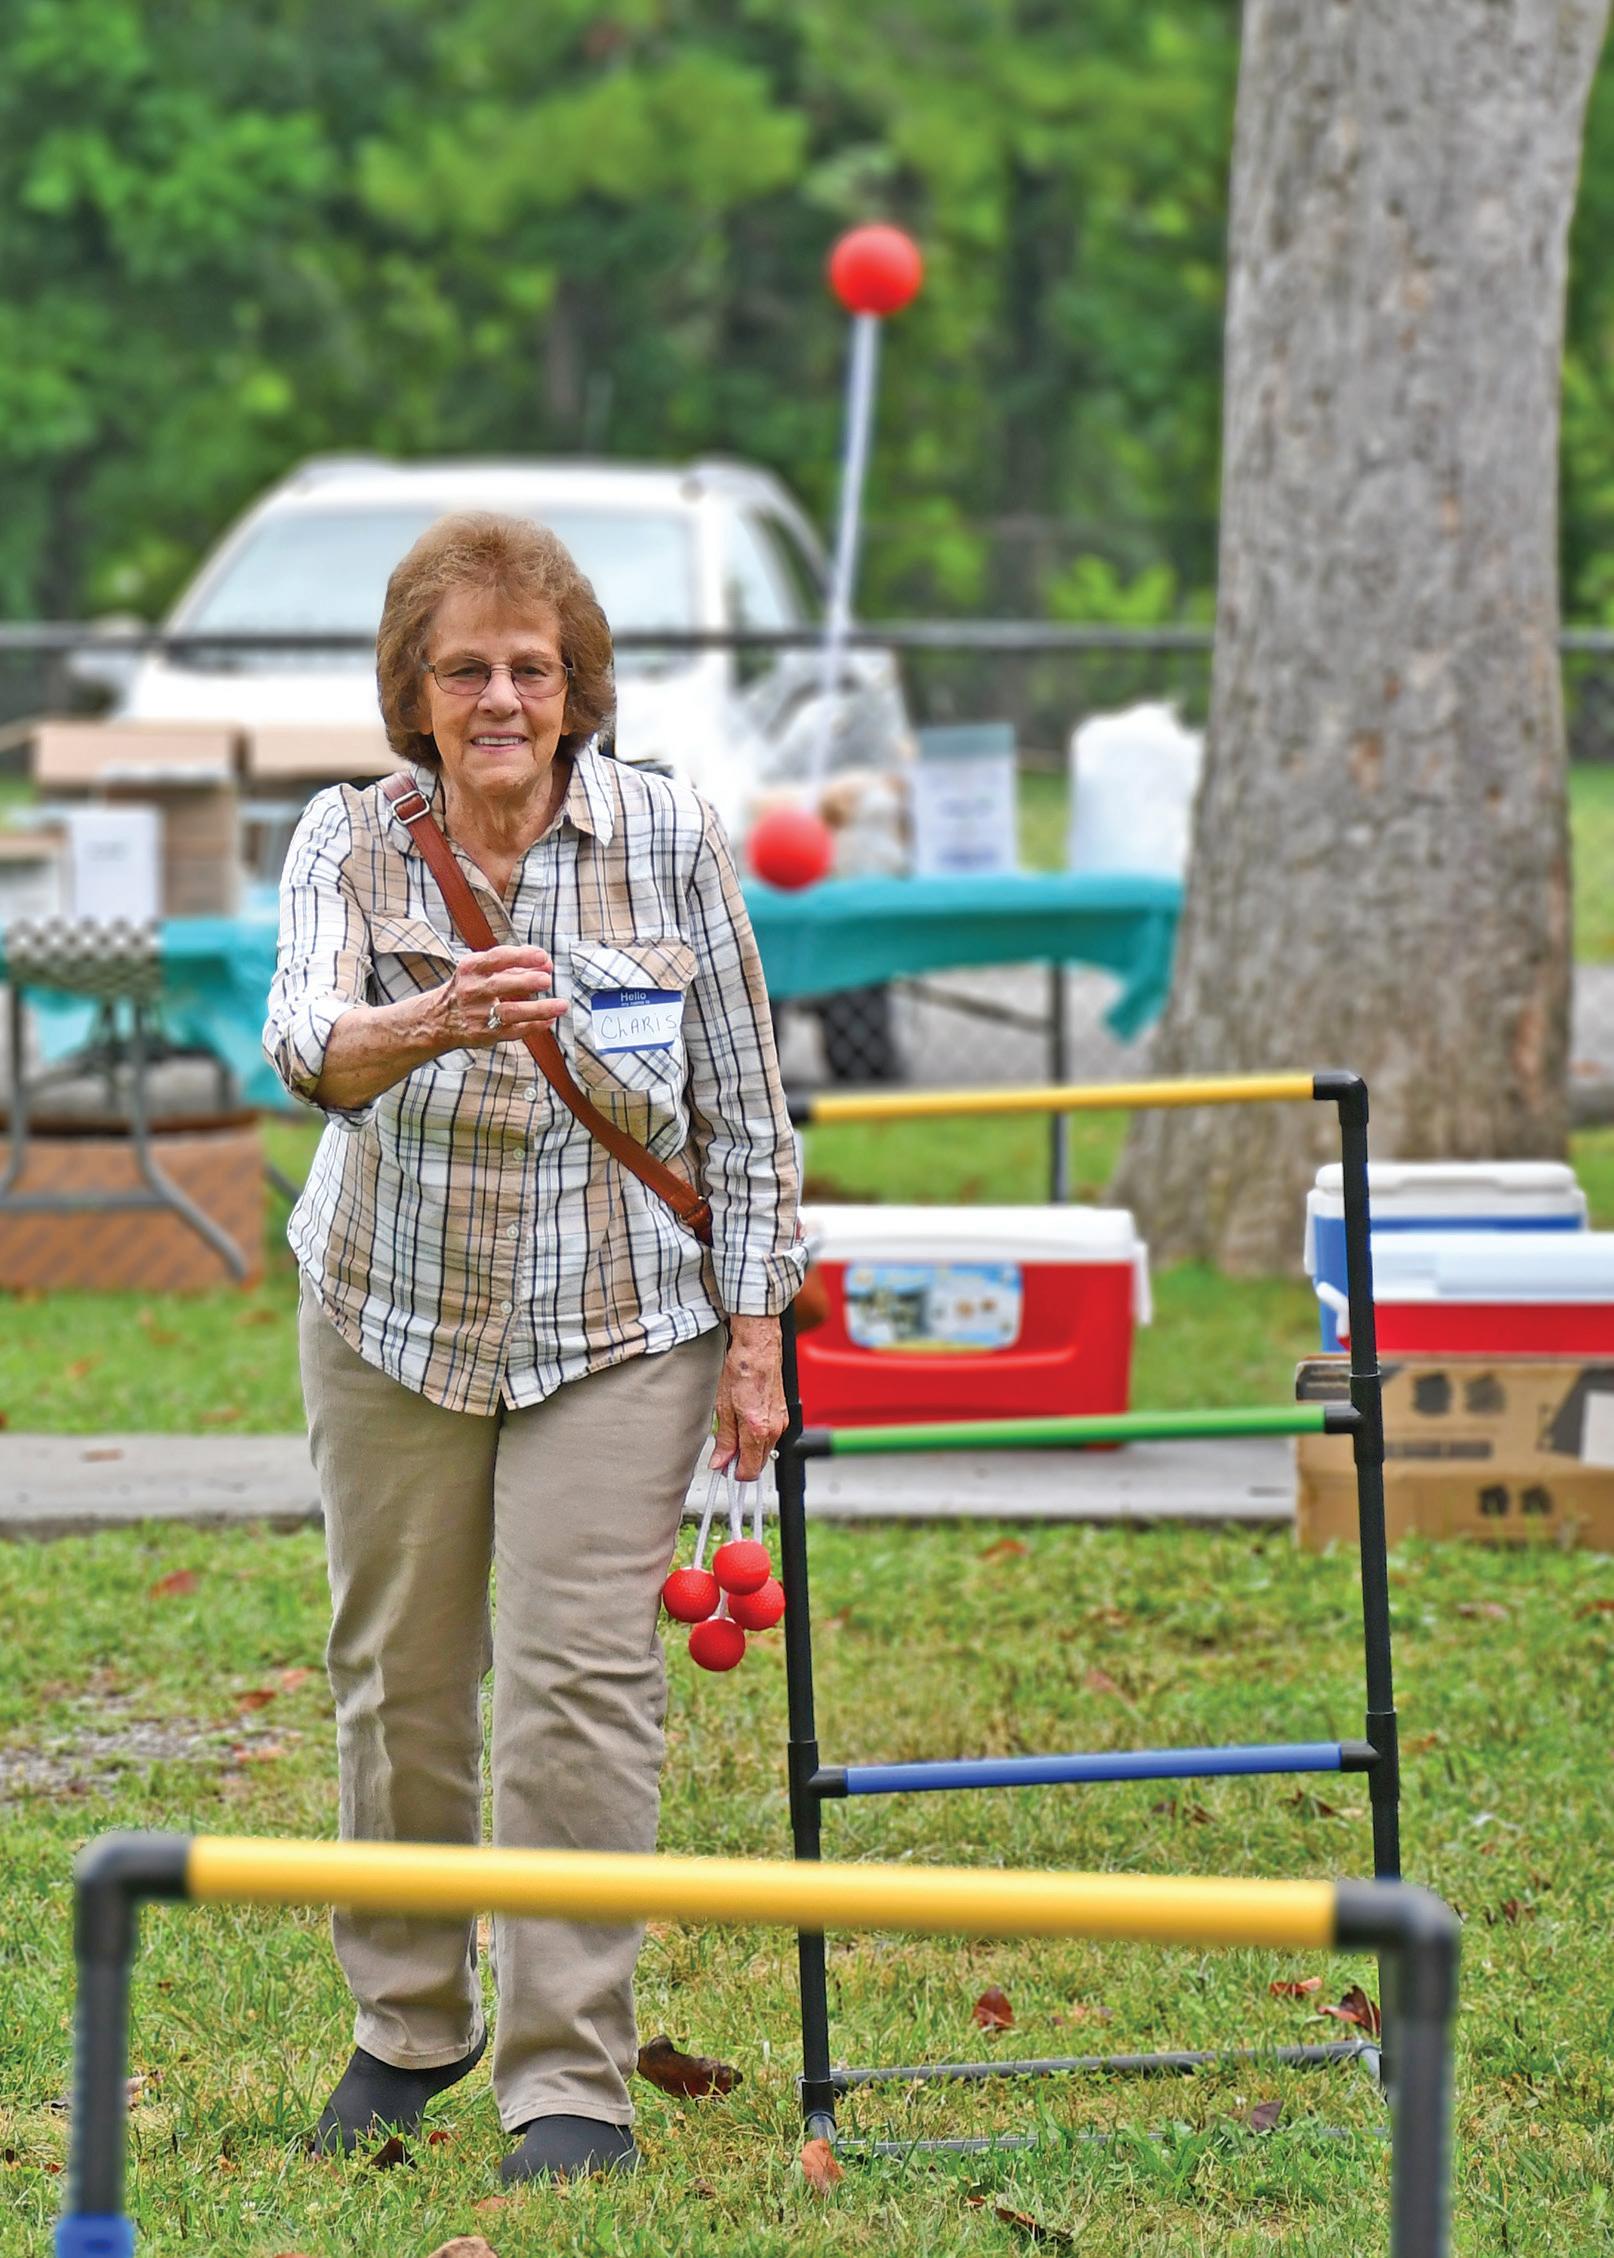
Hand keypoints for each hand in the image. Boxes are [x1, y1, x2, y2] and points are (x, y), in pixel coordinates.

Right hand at [433, 944, 566, 1048]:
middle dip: (526, 982)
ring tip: (561, 1005)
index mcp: (471, 969)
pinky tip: (549, 1020)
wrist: (438, 1019)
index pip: (497, 958)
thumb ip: (514, 965)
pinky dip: (535, 1025)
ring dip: (538, 1009)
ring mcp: (478, 1014)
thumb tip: (545, 964)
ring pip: (510, 1012)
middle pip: (501, 985)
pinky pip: (514, 1031)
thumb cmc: (469, 989)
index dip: (521, 956)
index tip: (542, 956)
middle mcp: (472, 991)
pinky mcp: (485, 1034)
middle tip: (546, 980)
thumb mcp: (482, 970)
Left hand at [711, 1314, 785, 1481]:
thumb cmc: (741, 1369)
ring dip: (750, 1447)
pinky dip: (758, 1435)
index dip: (735, 1474)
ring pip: (765, 1449)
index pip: (750, 1471)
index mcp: (758, 1430)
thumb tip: (720, 1462)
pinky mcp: (784, 1413)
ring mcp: (782, 1421)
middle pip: (759, 1463)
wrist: (759, 1346)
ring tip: (734, 1429)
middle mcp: (775, 1429)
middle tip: (724, 1450)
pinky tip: (746, 1419)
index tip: (724, 1469)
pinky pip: (771, 1435)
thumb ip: (725, 1440)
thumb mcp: (724, 1407)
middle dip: (742, 1461)